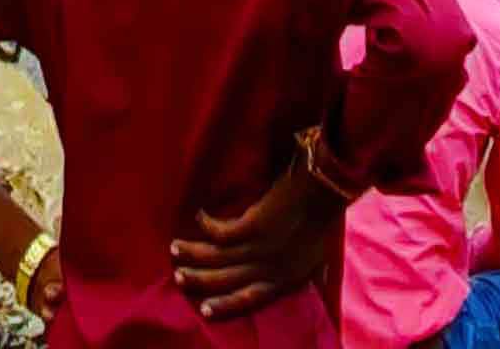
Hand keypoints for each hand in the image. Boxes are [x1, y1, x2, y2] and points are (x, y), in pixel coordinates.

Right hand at [171, 161, 344, 319]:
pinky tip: (199, 217)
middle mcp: (268, 269)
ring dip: (193, 253)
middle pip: (226, 279)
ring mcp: (259, 248)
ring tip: (175, 249)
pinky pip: (220, 232)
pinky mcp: (252, 225)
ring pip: (217, 257)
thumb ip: (295, 274)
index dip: (225, 305)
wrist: (325, 190)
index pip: (249, 299)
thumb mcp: (315, 260)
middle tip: (178, 278)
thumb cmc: (321, 221)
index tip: (204, 310)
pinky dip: (207, 225)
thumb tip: (283, 280)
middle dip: (199, 279)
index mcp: (285, 280)